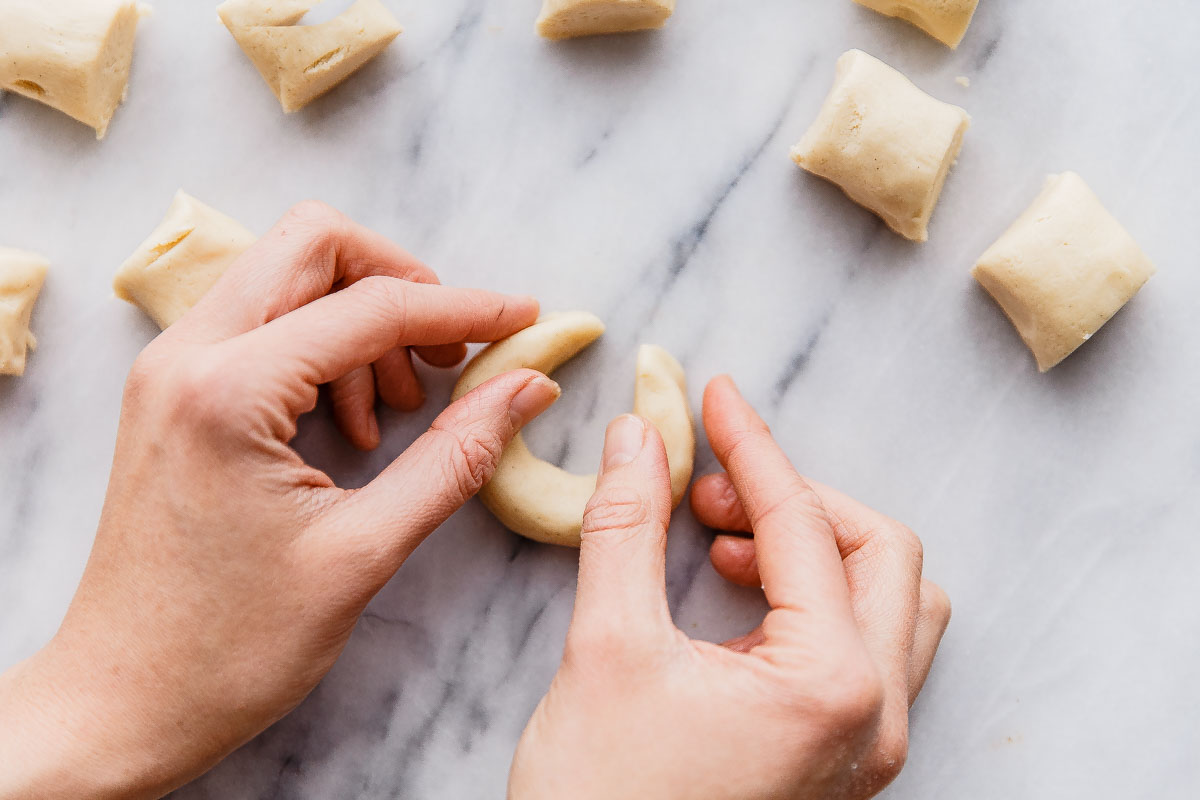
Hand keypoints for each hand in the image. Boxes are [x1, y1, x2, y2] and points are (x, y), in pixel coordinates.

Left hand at [0, 202, 558, 798]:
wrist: (123, 702)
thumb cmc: (230, 646)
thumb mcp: (363, 551)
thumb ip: (456, 457)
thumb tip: (526, 387)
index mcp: (228, 389)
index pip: (372, 304)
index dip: (465, 308)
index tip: (525, 320)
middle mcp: (185, 355)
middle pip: (314, 245)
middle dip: (401, 283)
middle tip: (452, 352)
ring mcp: (171, 370)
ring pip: (287, 278)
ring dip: (362, 321)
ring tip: (398, 410)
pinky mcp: (175, 394)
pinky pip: (262, 327)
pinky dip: (324, 350)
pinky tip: (353, 427)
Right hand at [509, 376, 949, 799]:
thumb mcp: (607, 650)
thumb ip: (626, 529)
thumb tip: (638, 439)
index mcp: (832, 686)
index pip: (803, 526)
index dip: (752, 448)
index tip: (715, 398)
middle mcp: (876, 719)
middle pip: (882, 555)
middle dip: (795, 499)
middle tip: (707, 488)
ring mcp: (867, 747)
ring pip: (890, 602)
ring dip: (815, 547)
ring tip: (719, 538)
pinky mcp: (841, 761)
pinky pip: (865, 648)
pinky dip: (813, 597)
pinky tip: (736, 590)